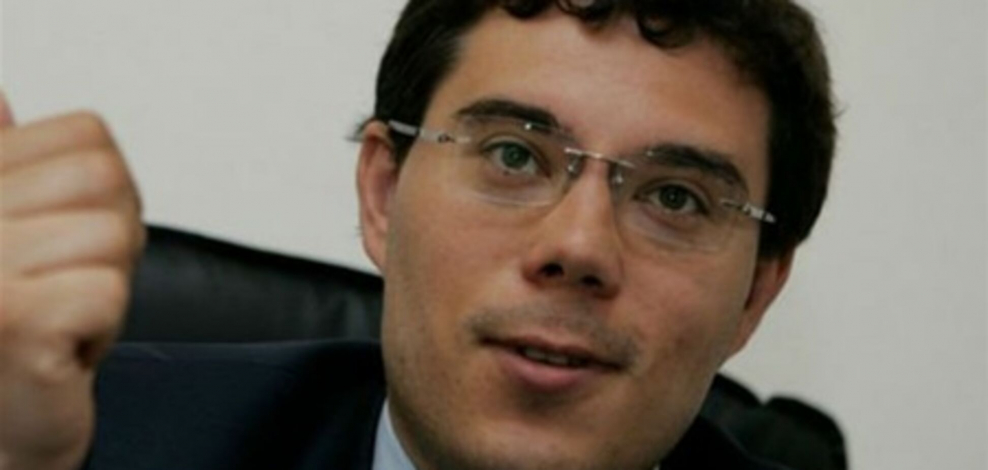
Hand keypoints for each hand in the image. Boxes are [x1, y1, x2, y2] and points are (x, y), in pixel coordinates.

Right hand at [0, 92, 144, 469]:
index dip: (102, 194)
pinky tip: (59, 349)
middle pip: (106, 179)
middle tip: (64, 285)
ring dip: (106, 285)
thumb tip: (2, 100)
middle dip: (112, 239)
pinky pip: (108, 291)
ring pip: (113, 234)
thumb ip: (6, 167)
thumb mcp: (14, 235)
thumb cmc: (10, 335)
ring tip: (58, 317)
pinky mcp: (9, 321)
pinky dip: (103, 328)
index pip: (86, 136)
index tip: (63, 243)